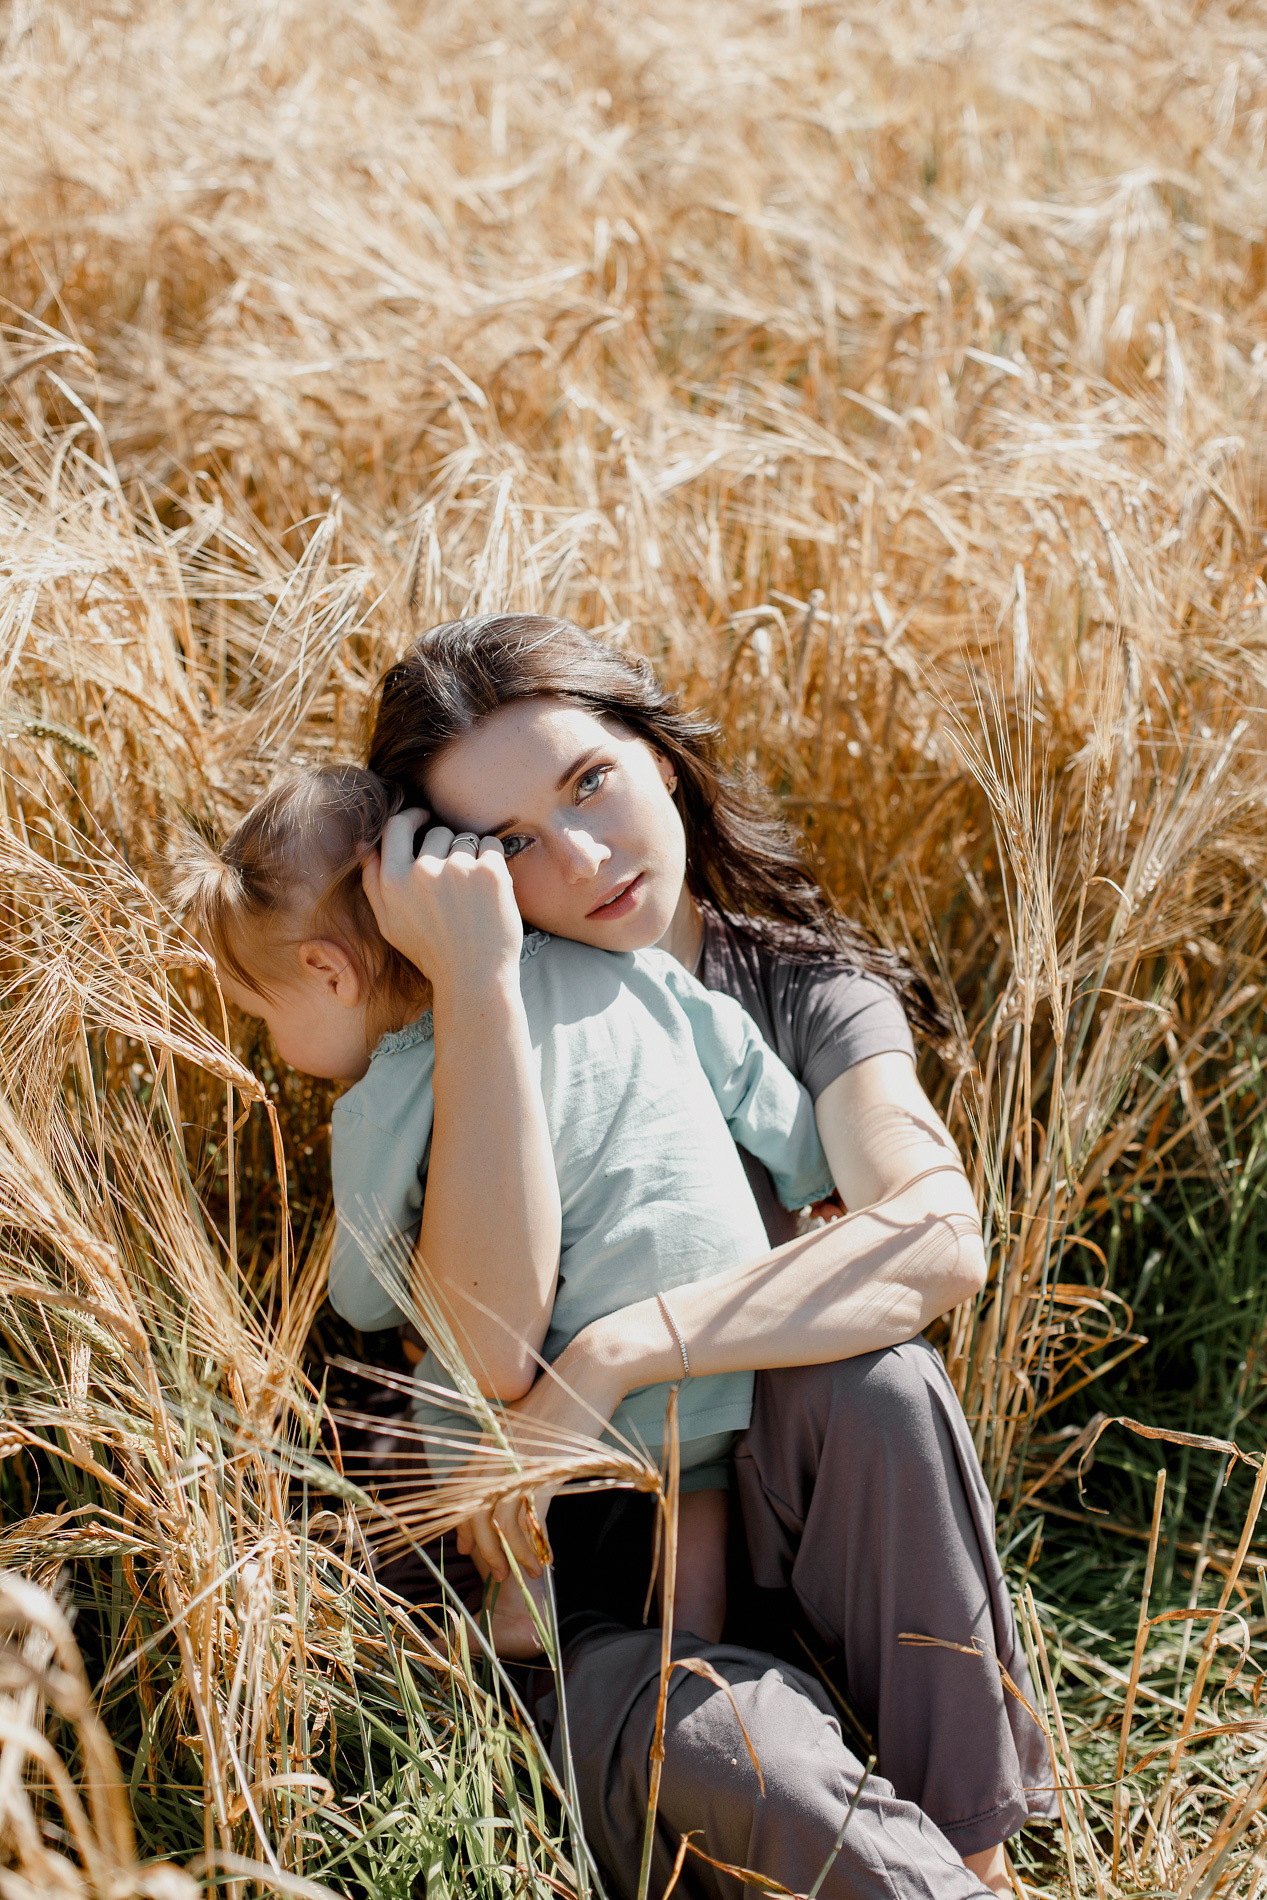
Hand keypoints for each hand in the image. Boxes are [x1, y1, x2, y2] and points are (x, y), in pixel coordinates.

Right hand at [362, 810, 522, 1001]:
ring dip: (471, 854)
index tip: (424, 819)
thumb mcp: (389, 924)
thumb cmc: (431, 953)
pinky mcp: (490, 872)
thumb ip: (373, 882)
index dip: (412, 817)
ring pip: (465, 837)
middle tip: (456, 880)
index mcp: (393, 881)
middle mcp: (422, 871)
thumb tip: (363, 845)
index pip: (397, 827)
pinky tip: (490, 888)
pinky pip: (492, 845)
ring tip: (473, 889)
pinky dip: (493, 860)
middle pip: (437, 831)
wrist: (475, 977)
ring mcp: (458, 869)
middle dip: (447, 847)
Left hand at [454, 1325, 633, 1579]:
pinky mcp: (544, 1465)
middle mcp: (494, 1453)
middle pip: (474, 1513)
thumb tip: (507, 1487)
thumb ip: (511, 1453)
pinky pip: (531, 1517)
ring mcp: (517, 1459)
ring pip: (500, 1521)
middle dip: (486, 1550)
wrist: (589, 1371)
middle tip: (500, 1575)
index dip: (460, 1525)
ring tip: (530, 1574)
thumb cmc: (565, 1399)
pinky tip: (548, 1557)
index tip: (466, 1549)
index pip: (458, 1490)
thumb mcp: (529, 1426)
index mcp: (487, 1442)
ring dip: (513, 1554)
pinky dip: (536, 1543)